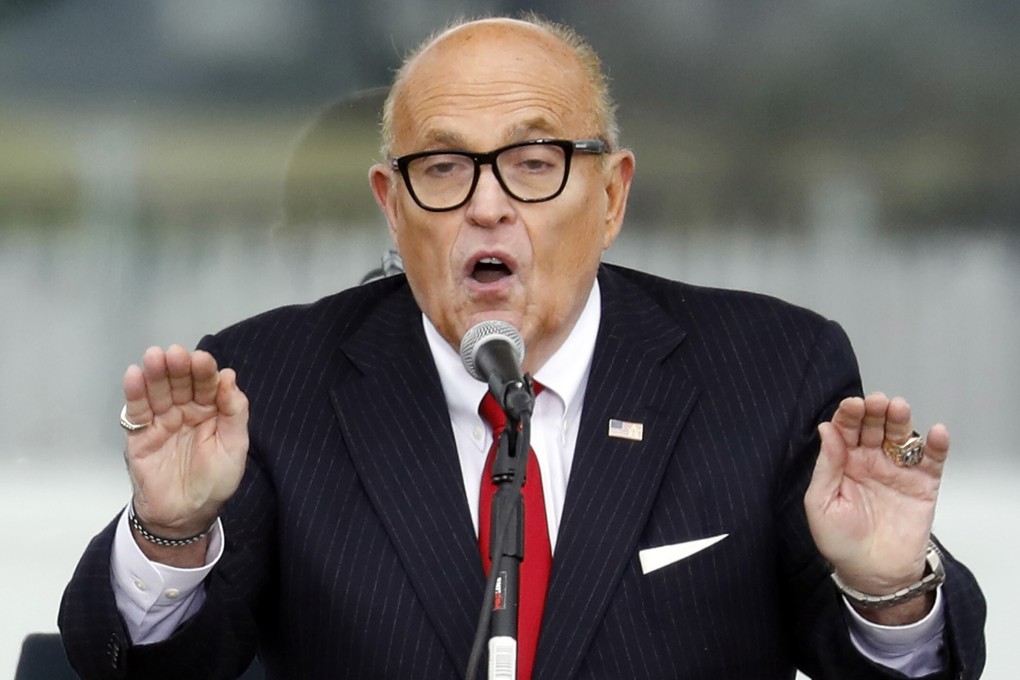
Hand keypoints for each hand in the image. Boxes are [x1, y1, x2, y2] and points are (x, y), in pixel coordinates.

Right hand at [122, 344, 248, 541]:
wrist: (185, 515)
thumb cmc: (215, 481)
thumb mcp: (235, 447)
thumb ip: (234, 412)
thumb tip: (229, 377)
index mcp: (212, 410)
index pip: (207, 384)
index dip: (204, 371)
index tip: (202, 360)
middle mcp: (186, 409)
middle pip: (181, 382)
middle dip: (179, 367)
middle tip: (176, 354)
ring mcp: (162, 420)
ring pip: (158, 391)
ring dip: (156, 373)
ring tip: (154, 358)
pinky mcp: (140, 434)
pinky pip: (137, 411)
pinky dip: (135, 393)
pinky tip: (135, 375)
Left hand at [804, 392, 947, 618]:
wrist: (873, 574)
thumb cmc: (840, 541)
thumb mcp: (820, 504)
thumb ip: (826, 467)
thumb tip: (826, 429)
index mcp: (843, 462)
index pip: (846, 430)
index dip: (849, 415)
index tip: (852, 405)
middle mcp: (870, 461)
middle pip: (874, 427)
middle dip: (875, 412)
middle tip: (877, 402)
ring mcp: (897, 471)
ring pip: (901, 438)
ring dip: (901, 421)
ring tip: (899, 409)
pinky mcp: (922, 485)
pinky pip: (931, 461)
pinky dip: (936, 445)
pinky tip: (935, 433)